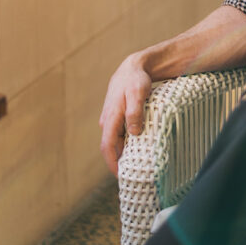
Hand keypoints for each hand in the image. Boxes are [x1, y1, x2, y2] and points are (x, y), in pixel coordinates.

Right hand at [99, 54, 152, 175]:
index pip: (107, 147)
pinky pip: (120, 133)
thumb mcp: (138, 93)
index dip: (112, 164)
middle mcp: (108, 120)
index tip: (121, 177)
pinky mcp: (116, 116)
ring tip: (138, 162)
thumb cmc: (136, 80)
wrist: (133, 67)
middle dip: (119, 161)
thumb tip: (133, 133)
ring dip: (124, 151)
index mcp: (111, 117)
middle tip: (134, 174)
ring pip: (116, 140)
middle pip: (111, 146)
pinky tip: (138, 145)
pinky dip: (126, 141)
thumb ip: (135, 112)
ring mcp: (111, 118)